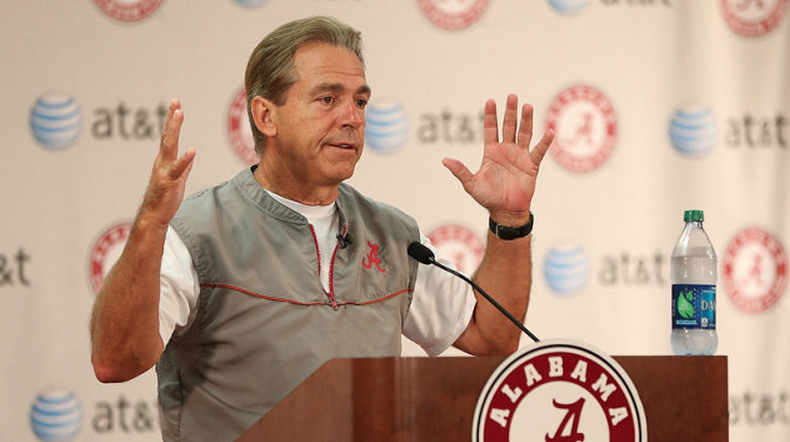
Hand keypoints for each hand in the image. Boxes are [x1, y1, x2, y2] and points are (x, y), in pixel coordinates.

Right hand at [138, 99, 195, 228]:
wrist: (154, 216)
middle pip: (168, 136)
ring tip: (179, 114)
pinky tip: (191, 150)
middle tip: (175, 102)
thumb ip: (184, 168)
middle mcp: (162, 162)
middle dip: (172, 119)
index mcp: (165, 160)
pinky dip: (184, 160)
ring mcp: (164, 170)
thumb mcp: (178, 179)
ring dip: (174, 129)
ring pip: (169, 146)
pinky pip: (178, 169)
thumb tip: (190, 157)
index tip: (176, 104)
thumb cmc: (165, 198)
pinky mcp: (169, 182)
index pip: (169, 137)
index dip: (172, 121)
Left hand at [442, 94, 553, 225]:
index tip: (491, 101)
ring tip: (528, 106)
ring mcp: (520, 156)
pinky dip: (545, 142)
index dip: (491, 115)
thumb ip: (460, 171)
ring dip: (526, 120)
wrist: (506, 211)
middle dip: (510, 112)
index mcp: (491, 152)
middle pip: (509, 126)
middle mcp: (506, 150)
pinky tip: (550, 130)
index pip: (491, 129)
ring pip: (524, 133)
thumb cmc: (488, 198)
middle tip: (512, 96)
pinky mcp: (531, 165)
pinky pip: (538, 151)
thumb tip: (444, 160)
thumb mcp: (471, 184)